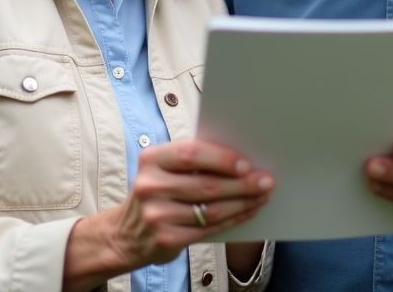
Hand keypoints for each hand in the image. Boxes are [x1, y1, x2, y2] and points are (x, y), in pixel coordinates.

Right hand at [69, 139, 273, 279]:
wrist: (125, 234)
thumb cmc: (156, 192)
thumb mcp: (163, 170)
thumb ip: (193, 160)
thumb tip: (242, 157)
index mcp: (151, 159)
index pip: (191, 153)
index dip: (222, 158)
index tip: (247, 163)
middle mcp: (150, 186)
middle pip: (206, 184)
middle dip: (242, 183)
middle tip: (266, 180)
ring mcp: (157, 215)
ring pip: (211, 209)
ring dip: (243, 202)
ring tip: (263, 196)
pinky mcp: (166, 238)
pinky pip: (209, 228)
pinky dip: (233, 219)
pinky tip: (248, 211)